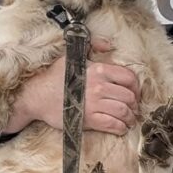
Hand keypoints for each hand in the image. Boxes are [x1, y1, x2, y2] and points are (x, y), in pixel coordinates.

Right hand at [3, 38, 139, 134]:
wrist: (36, 96)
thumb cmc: (53, 77)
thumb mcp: (71, 56)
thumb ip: (92, 47)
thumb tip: (109, 44)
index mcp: (98, 70)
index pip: (128, 77)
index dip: (136, 87)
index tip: (135, 94)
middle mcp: (98, 86)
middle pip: (128, 96)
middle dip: (134, 105)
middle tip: (133, 110)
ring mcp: (93, 103)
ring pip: (123, 111)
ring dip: (129, 118)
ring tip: (129, 120)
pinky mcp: (88, 119)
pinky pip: (112, 124)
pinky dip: (120, 127)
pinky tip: (121, 128)